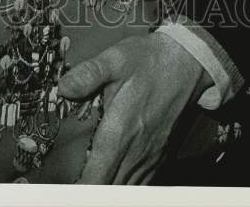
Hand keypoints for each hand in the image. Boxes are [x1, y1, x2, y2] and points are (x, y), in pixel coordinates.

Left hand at [57, 33, 211, 183]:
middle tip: (72, 187)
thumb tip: (63, 88)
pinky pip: (142, 185)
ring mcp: (151, 157)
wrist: (186, 63)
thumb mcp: (115, 58)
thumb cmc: (147, 60)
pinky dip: (126, 187)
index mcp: (121, 130)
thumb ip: (89, 74)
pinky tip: (112, 181)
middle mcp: (137, 151)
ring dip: (108, 191)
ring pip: (128, 190)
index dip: (81, 189)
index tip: (66, 190)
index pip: (98, 177)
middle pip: (111, 190)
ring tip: (89, 185)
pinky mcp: (160, 157)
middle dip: (91, 191)